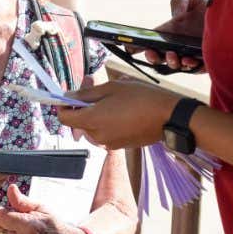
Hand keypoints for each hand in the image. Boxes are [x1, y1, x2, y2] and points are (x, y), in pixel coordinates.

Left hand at [59, 80, 181, 148]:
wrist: (169, 116)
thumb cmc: (141, 97)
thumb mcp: (111, 88)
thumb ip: (86, 94)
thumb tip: (67, 96)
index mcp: (92, 120)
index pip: (63, 117)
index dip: (62, 105)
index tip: (68, 95)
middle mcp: (97, 136)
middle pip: (78, 122)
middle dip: (82, 106)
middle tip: (95, 88)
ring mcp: (109, 143)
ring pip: (92, 127)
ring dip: (96, 113)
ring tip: (112, 97)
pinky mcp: (121, 146)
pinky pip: (106, 132)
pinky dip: (107, 121)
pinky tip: (122, 110)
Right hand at [141, 0, 206, 72]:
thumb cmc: (209, 6)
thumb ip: (179, 1)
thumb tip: (176, 17)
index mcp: (170, 32)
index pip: (150, 42)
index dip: (138, 46)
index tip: (130, 48)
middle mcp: (178, 46)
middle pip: (160, 58)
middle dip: (153, 58)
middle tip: (153, 53)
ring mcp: (190, 55)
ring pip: (176, 65)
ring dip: (171, 62)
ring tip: (173, 56)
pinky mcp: (205, 62)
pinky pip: (195, 69)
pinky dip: (190, 66)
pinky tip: (189, 59)